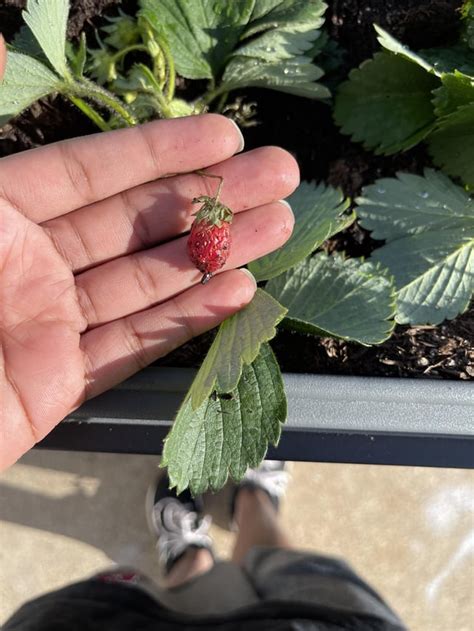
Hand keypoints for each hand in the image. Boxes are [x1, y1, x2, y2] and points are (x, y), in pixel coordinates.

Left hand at [0, 52, 298, 469]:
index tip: (227, 136)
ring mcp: (51, 323)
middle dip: (212, 199)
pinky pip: (133, 344)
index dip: (162, 151)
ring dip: (216, 256)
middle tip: (279, 176)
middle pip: (139, 223)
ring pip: (148, 281)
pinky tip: (237, 292)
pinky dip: (187, 320)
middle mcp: (32, 262)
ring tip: (278, 228)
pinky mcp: (62, 380)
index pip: (95, 171)